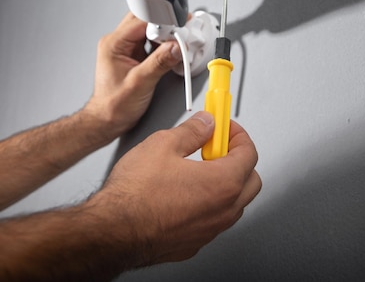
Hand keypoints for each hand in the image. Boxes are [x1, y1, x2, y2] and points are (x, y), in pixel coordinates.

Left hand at [82, 13, 182, 139]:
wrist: (108, 119)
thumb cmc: (114, 105)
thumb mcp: (140, 83)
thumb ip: (159, 63)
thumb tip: (176, 47)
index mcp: (114, 44)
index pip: (141, 20)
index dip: (162, 21)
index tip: (179, 27)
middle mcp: (119, 42)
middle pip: (146, 20)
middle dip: (166, 25)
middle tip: (181, 34)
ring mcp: (127, 48)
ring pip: (151, 29)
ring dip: (166, 35)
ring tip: (178, 44)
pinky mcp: (136, 55)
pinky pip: (153, 41)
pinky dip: (164, 44)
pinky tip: (171, 52)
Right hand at [88, 112, 261, 264]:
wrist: (110, 232)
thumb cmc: (134, 195)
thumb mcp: (163, 144)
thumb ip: (193, 131)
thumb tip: (206, 124)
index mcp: (223, 182)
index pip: (249, 153)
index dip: (238, 135)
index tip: (226, 129)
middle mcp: (223, 210)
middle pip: (251, 180)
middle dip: (238, 160)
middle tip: (217, 148)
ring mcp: (210, 230)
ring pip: (235, 203)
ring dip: (226, 184)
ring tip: (200, 170)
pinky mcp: (195, 243)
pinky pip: (214, 221)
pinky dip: (210, 205)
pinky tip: (188, 194)